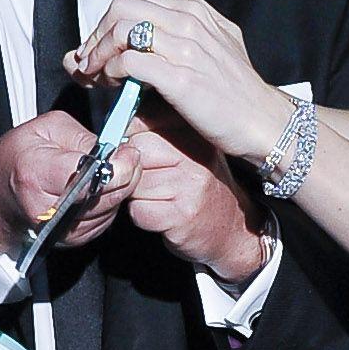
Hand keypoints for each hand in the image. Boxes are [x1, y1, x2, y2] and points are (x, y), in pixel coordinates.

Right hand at [0, 108, 122, 258]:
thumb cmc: (18, 158)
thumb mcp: (45, 129)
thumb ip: (82, 136)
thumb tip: (115, 149)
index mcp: (36, 175)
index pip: (90, 177)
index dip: (118, 165)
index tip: (129, 153)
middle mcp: (47, 209)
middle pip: (107, 196)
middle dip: (126, 175)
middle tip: (127, 158)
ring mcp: (61, 229)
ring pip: (112, 208)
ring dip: (118, 189)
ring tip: (107, 172)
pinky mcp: (73, 239)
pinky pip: (107, 219)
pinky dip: (109, 203)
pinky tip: (97, 189)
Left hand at [72, 0, 287, 171]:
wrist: (266, 122)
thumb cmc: (237, 95)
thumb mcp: (212, 50)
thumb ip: (172, 42)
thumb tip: (128, 46)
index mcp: (195, 11)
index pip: (134, 1)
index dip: (106, 24)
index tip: (97, 50)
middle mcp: (189, 22)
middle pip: (121, 8)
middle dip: (96, 35)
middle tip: (88, 63)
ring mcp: (186, 48)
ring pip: (121, 30)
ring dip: (98, 53)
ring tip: (96, 77)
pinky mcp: (181, 78)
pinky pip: (130, 62)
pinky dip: (112, 72)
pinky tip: (114, 86)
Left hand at [103, 107, 271, 286]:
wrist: (232, 230)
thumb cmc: (201, 188)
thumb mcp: (189, 148)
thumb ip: (158, 131)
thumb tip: (116, 126)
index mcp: (195, 130)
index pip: (142, 118)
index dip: (133, 137)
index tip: (145, 152)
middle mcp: (196, 152)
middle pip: (135, 150)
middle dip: (135, 169)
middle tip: (157, 180)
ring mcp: (191, 183)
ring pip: (133, 183)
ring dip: (139, 196)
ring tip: (164, 198)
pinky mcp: (183, 214)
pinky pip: (138, 211)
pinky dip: (144, 217)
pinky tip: (165, 215)